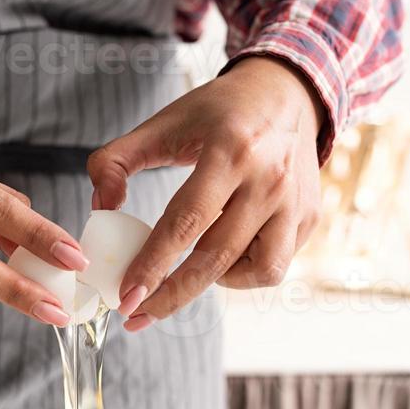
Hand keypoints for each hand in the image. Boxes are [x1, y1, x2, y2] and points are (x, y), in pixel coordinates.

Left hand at [88, 57, 324, 329]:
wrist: (288, 93)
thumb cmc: (219, 112)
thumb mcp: (163, 122)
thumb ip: (116, 160)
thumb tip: (100, 209)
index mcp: (229, 150)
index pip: (186, 221)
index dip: (153, 264)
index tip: (125, 295)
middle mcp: (268, 179)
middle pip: (216, 257)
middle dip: (171, 295)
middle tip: (135, 315)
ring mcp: (295, 202)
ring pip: (256, 271)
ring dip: (213, 284)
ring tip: (187, 273)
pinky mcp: (309, 218)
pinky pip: (274, 266)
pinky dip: (243, 274)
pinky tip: (222, 259)